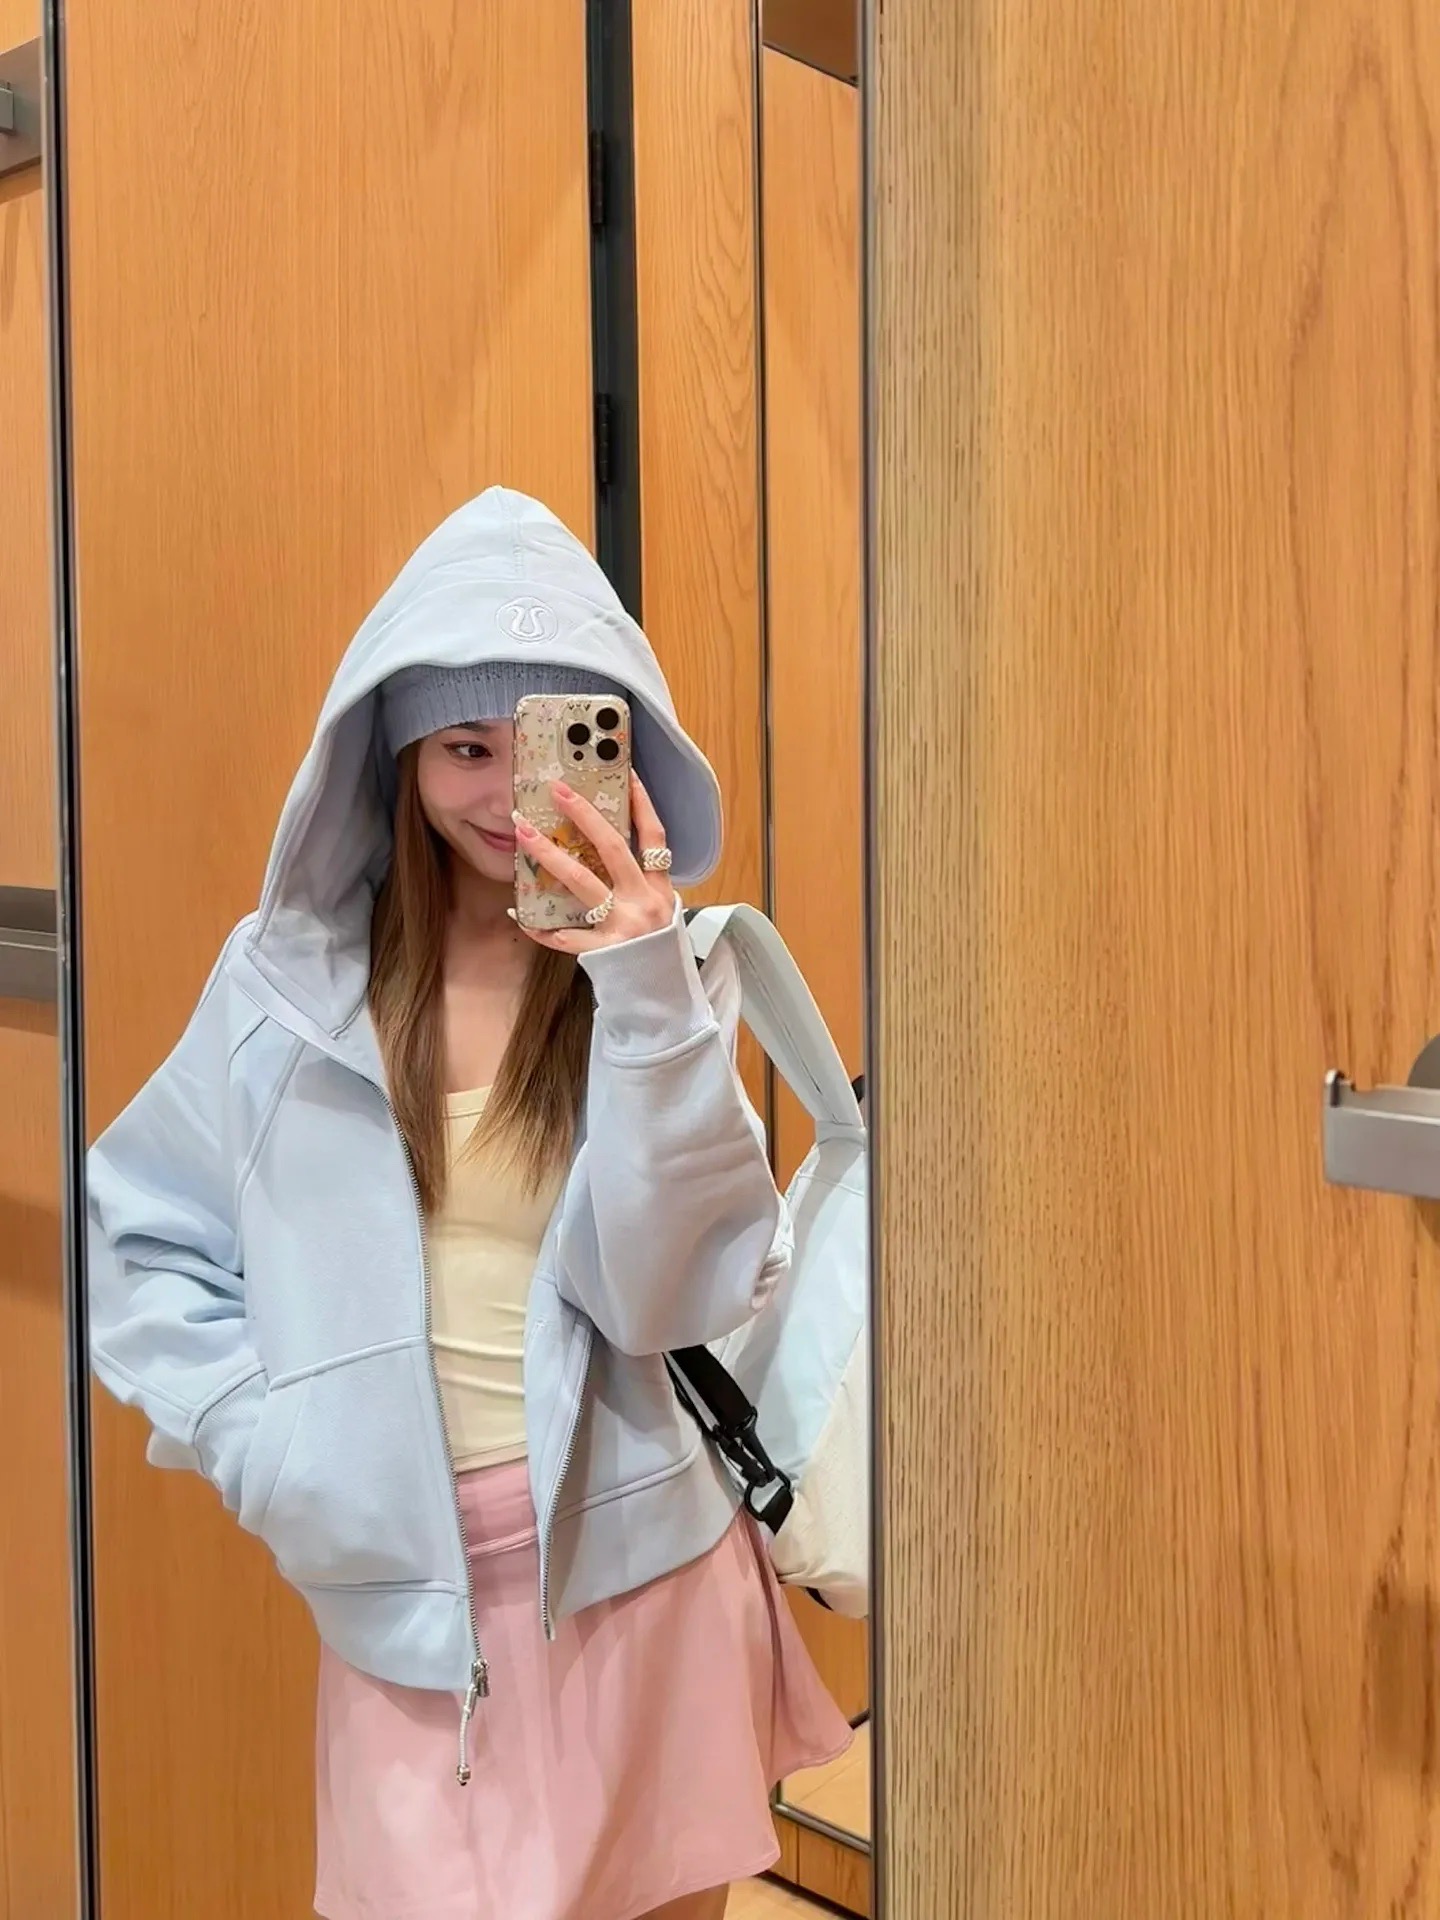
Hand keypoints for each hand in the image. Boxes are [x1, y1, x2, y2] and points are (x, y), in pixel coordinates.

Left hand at [511, 772, 674, 953]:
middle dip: (584, 815)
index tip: (628, 773)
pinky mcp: (603, 952)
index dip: (643, 804)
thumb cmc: (656, 948)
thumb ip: (641, 882)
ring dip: (549, 854)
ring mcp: (623, 926)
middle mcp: (644, 902)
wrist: (661, 996)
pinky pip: (564, 936)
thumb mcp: (660, 909)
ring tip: (524, 833)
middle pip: (612, 848)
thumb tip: (607, 846)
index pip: (654, 836)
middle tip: (558, 790)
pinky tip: (518, 913)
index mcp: (660, 888)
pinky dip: (540, 928)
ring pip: (582, 881)